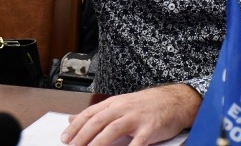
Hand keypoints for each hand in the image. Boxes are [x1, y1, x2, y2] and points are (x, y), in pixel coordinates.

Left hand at [60, 84, 200, 145]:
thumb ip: (98, 113)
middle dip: (82, 136)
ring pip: (112, 130)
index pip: (89, 114)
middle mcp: (123, 108)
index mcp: (114, 103)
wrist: (175, 100)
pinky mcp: (150, 129)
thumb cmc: (147, 104)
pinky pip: (137, 142)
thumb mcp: (120, 104)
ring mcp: (136, 118)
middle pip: (97, 122)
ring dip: (98, 143)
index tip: (64, 138)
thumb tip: (73, 119)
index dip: (75, 126)